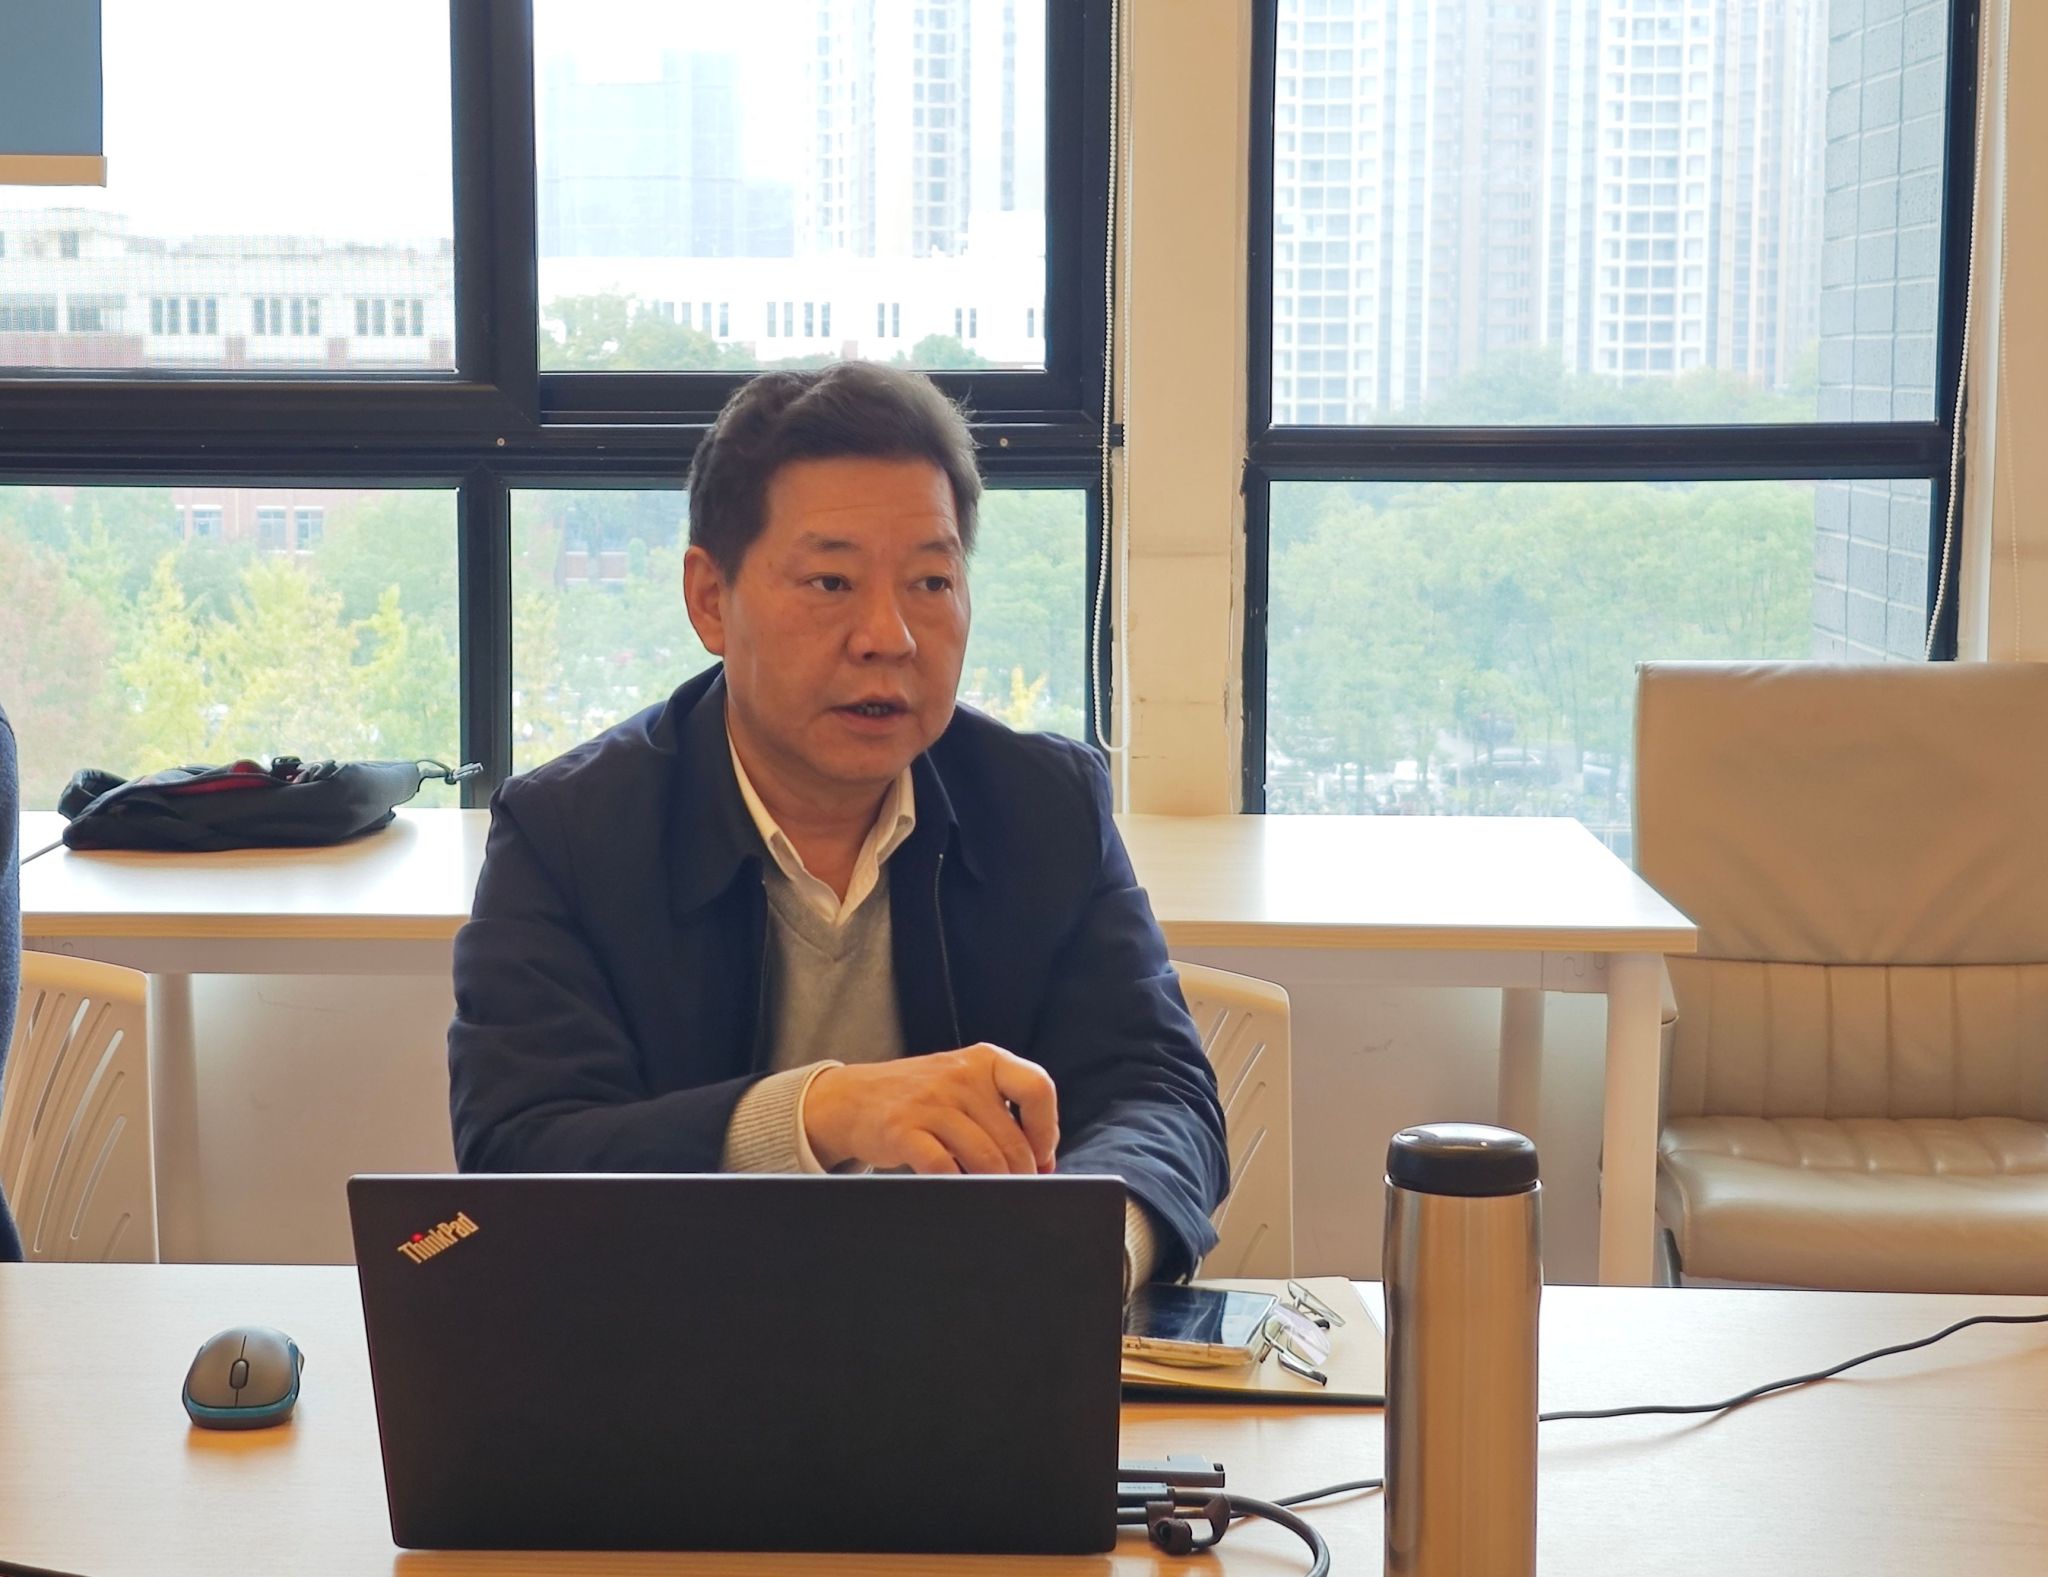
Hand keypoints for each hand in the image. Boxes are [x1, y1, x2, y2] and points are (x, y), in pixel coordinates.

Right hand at [804, 1044, 1059, 1174]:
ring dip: (995, 1186)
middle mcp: (960, 1076)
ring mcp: (930, 1101)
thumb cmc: (921, 1098)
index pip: (1038, 1089)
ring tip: (991, 1195)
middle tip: (1016, 1190)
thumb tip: (1044, 1162)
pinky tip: (958, 1190)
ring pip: (985, 1158)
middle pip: (1013, 1139)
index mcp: (984, 1059)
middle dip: (1021, 1175)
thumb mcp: (965, 1084)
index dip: (1047, 1130)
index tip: (1042, 1156)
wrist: (853, 1098)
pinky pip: (945, 1168)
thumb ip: (1004, 1112)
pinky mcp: (902, 1130)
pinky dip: (958, 1187)